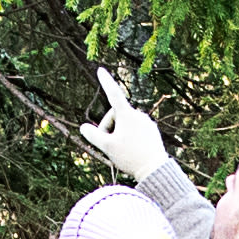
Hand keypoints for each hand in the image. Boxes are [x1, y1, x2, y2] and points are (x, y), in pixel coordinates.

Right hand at [75, 67, 169, 185]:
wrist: (155, 169)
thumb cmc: (129, 157)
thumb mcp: (107, 146)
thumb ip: (93, 135)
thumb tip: (83, 127)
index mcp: (127, 115)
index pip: (113, 94)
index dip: (106, 82)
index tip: (100, 70)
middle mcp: (138, 115)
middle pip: (116, 115)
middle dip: (109, 127)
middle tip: (108, 145)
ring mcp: (147, 122)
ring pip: (126, 124)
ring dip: (119, 133)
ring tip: (122, 151)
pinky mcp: (152, 131)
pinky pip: (136, 130)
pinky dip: (130, 137)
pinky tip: (132, 151)